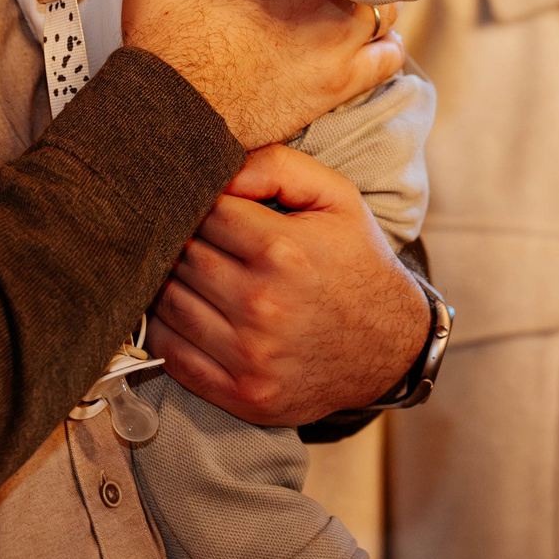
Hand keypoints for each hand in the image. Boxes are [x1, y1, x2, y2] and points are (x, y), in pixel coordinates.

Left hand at [149, 145, 429, 423]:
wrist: (391, 347)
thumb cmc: (356, 262)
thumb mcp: (336, 197)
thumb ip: (277, 164)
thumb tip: (221, 167)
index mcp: (283, 250)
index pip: (205, 211)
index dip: (204, 204)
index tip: (215, 210)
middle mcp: (262, 304)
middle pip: (182, 256)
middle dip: (185, 242)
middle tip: (202, 240)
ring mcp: (250, 355)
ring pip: (168, 303)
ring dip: (171, 284)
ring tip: (195, 275)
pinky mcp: (242, 394)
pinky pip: (171, 355)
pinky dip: (167, 331)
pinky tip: (189, 314)